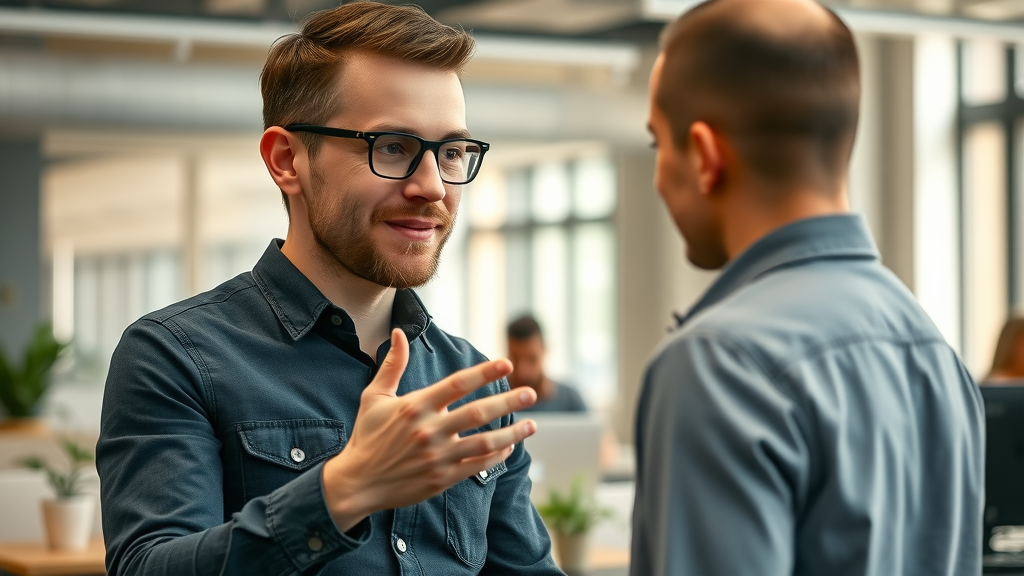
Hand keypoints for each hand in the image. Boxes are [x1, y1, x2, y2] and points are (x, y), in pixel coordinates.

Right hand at [322, 328, 537, 531]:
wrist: (357, 483)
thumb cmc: (367, 437)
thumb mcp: (374, 397)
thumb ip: (392, 365)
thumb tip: (399, 333)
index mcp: (416, 407)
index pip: (457, 384)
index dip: (484, 372)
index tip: (507, 363)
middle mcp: (429, 430)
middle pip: (478, 413)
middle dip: (508, 401)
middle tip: (531, 393)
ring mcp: (438, 457)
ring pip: (484, 443)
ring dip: (512, 434)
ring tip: (532, 424)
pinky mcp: (442, 479)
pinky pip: (477, 467)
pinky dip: (496, 457)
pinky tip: (509, 447)